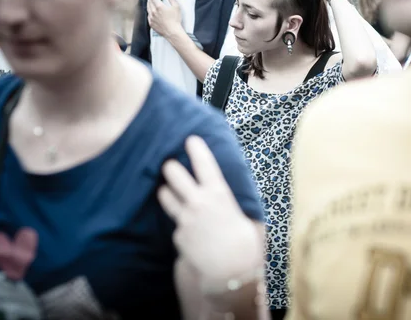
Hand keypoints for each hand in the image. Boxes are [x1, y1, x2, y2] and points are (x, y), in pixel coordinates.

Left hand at [147, 0, 182, 38]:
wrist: (172, 32)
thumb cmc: (175, 20)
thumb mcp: (176, 7)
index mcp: (159, 6)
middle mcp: (153, 12)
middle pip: (149, 2)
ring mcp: (151, 18)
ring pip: (148, 9)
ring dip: (148, 4)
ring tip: (150, 2)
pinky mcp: (151, 24)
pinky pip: (148, 16)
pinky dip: (149, 12)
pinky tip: (151, 12)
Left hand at [158, 136, 262, 293]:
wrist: (232, 272)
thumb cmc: (246, 242)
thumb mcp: (245, 214)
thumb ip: (230, 199)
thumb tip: (223, 190)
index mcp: (218, 193)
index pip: (203, 162)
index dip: (195, 147)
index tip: (190, 138)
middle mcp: (198, 202)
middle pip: (173, 172)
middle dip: (170, 166)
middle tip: (171, 164)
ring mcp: (184, 219)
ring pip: (165, 194)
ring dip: (167, 190)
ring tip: (169, 190)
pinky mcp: (177, 236)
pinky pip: (175, 224)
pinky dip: (180, 224)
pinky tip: (191, 231)